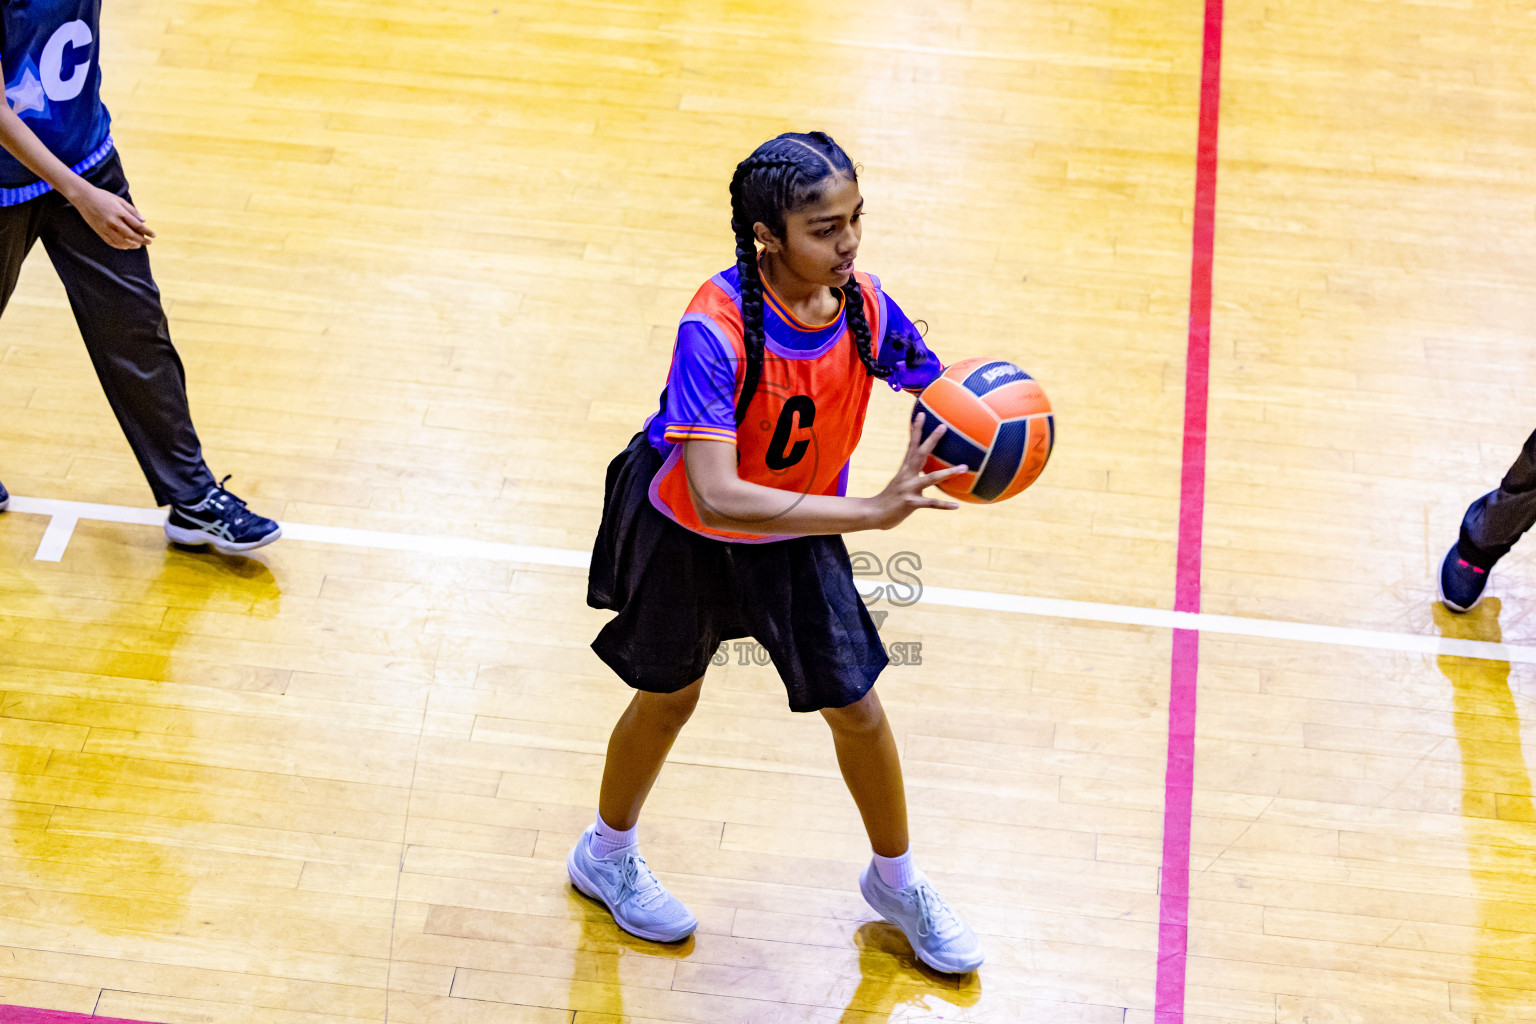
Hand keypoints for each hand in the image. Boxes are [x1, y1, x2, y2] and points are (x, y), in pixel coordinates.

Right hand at [70, 184, 153, 248]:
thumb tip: (144, 221)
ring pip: (122, 241)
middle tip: (149, 243)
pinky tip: (127, 246)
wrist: (84, 197)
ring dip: (132, 245)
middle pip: (131, 235)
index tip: (153, 235)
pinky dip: (120, 245)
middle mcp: (113, 222)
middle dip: (142, 240)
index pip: (137, 225)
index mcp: (120, 213)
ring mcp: (105, 228)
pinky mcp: (99, 231)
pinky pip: (111, 242)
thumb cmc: (103, 197)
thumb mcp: (119, 200)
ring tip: (139, 245)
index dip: (147, 232)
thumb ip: (132, 211)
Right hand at [867, 412, 968, 529]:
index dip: (916, 429)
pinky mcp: (911, 503)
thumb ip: (914, 477)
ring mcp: (908, 489)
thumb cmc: (890, 500)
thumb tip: (930, 475)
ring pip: (931, 479)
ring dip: (948, 473)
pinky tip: (957, 506)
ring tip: (964, 467)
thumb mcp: (901, 483)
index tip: (920, 414)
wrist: (873, 514)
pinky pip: (931, 504)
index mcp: (904, 469)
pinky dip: (944, 505)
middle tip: (943, 426)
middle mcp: (907, 476)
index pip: (911, 445)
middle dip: (932, 440)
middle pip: (920, 454)